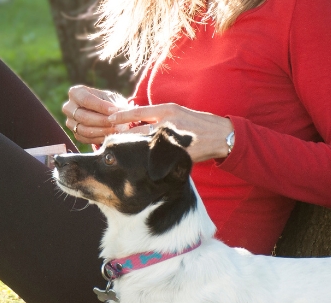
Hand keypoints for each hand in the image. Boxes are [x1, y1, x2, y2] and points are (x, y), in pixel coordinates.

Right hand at [62, 85, 130, 144]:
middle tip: (116, 122)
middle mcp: (68, 107)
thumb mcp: (111, 98)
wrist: (105, 113)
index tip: (114, 110)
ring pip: (84, 130)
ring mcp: (70, 122)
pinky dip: (99, 138)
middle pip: (83, 116)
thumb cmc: (107, 101)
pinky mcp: (75, 134)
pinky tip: (110, 135)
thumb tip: (116, 112)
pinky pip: (86, 139)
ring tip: (116, 129)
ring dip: (102, 131)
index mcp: (75, 93)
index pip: (86, 100)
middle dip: (102, 120)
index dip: (100, 106)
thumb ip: (113, 104)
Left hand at [109, 103, 234, 162]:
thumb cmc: (197, 123)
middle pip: (136, 132)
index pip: (137, 112)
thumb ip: (158, 117)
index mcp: (168, 109)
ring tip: (120, 155)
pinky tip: (139, 165)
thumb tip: (135, 122)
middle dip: (122, 138)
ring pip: (143, 146)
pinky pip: (155, 158)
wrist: (221, 136)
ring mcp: (172, 140)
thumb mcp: (178, 113)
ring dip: (132, 151)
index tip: (109, 120)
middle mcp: (168, 123)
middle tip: (109, 142)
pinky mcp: (176, 154)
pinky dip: (146, 162)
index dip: (121, 116)